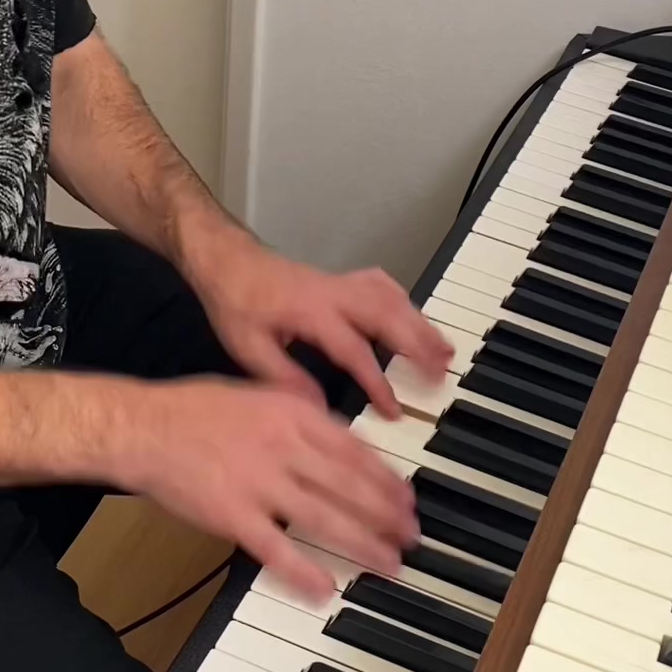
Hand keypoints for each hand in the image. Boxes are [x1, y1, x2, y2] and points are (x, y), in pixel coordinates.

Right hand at [113, 376, 419, 599]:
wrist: (144, 426)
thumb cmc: (195, 410)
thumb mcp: (258, 393)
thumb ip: (298, 414)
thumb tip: (338, 434)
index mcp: (291, 413)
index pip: (354, 449)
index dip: (385, 478)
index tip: (407, 498)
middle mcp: (283, 446)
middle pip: (348, 485)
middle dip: (386, 514)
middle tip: (412, 535)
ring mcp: (258, 482)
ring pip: (323, 516)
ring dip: (361, 542)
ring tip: (389, 563)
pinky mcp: (232, 516)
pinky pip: (275, 549)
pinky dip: (302, 570)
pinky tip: (325, 588)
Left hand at [184, 228, 452, 418]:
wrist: (227, 262)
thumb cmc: (235, 304)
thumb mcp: (247, 348)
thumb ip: (284, 378)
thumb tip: (320, 410)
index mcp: (309, 310)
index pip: (354, 349)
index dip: (376, 380)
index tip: (394, 409)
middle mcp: (333, 292)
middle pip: (387, 314)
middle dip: (418, 344)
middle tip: (441, 373)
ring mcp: (340, 282)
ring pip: (392, 297)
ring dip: (420, 323)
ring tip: (444, 351)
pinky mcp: (342, 280)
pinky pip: (383, 285)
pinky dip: (405, 302)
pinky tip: (416, 320)